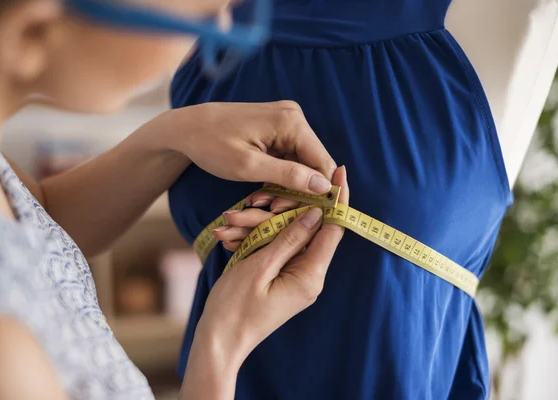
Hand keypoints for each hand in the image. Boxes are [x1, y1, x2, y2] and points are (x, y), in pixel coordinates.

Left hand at [166, 101, 336, 193]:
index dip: (322, 191)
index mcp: (291, 122)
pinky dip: (281, 175)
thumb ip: (289, 176)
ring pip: (302, 162)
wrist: (185, 128)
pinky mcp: (278, 128)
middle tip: (274, 209)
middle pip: (314, 162)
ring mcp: (286, 120)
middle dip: (300, 189)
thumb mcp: (249, 167)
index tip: (309, 214)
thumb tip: (324, 186)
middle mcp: (294, 117)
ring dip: (289, 184)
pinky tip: (263, 189)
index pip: (323, 162)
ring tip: (262, 200)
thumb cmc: (211, 145)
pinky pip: (290, 157)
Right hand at [198, 166, 347, 365]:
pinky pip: (276, 251)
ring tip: (231, 222)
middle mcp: (309, 277)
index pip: (334, 229)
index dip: (338, 199)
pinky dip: (257, 240)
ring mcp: (295, 280)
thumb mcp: (260, 266)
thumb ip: (289, 238)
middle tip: (253, 203)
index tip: (339, 171)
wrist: (218, 341)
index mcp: (310, 275)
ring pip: (286, 239)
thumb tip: (316, 213)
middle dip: (280, 212)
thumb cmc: (234, 308)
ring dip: (260, 227)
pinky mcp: (281, 280)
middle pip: (307, 231)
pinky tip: (234, 236)